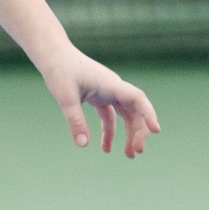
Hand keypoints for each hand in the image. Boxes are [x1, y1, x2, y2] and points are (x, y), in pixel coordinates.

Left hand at [40, 46, 160, 156]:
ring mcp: (107, 91)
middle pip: (135, 110)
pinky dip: (110, 132)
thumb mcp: (65, 97)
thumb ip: (75, 120)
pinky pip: (110, 116)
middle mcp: (113, 87)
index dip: (148, 114)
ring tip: (129, 155)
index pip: (136, 99)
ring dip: (129, 134)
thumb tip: (83, 144)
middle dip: (139, 131)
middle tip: (137, 152)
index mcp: (110, 84)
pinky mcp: (99, 95)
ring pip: (125, 114)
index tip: (156, 130)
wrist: (52, 54)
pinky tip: (106, 148)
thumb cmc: (59, 71)